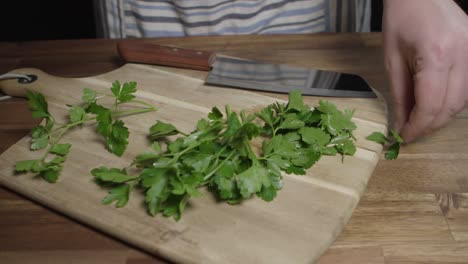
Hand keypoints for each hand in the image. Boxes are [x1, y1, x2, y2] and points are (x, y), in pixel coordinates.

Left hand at [383, 0, 467, 141]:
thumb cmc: (400, 21)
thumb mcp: (392, 60)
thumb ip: (399, 95)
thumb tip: (401, 124)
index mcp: (437, 56)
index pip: (431, 105)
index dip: (417, 127)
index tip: (404, 137)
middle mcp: (463, 55)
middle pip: (451, 106)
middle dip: (430, 125)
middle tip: (410, 132)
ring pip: (463, 101)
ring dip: (441, 115)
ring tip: (419, 119)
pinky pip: (467, 87)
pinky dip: (451, 101)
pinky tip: (435, 103)